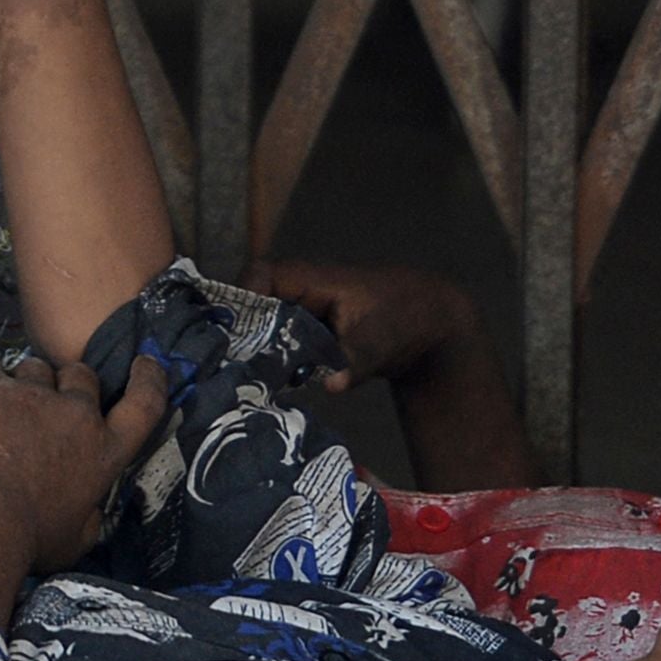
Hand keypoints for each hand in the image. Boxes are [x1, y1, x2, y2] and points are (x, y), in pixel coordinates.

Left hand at [0, 350, 171, 608]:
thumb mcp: (77, 540)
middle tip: (45, 404)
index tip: (144, 363)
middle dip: (66, 383)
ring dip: (23, 382)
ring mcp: (34, 396)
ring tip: (2, 406)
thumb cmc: (31, 540)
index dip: (149, 379)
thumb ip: (89, 516)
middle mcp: (77, 415)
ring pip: (34, 367)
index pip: (144, 403)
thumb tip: (91, 510)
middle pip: (81, 375)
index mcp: (105, 452)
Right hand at [242, 257, 479, 390]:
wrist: (432, 323)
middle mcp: (303, 292)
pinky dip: (272, 360)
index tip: (234, 333)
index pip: (263, 275)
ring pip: (264, 324)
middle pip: (254, 302)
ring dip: (253, 349)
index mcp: (316, 279)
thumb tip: (332, 385)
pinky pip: (279, 341)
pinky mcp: (309, 333)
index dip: (243, 297)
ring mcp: (304, 312)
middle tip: (228, 367)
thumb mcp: (382, 341)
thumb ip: (355, 361)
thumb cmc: (407, 318)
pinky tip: (263, 386)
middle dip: (240, 332)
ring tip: (237, 380)